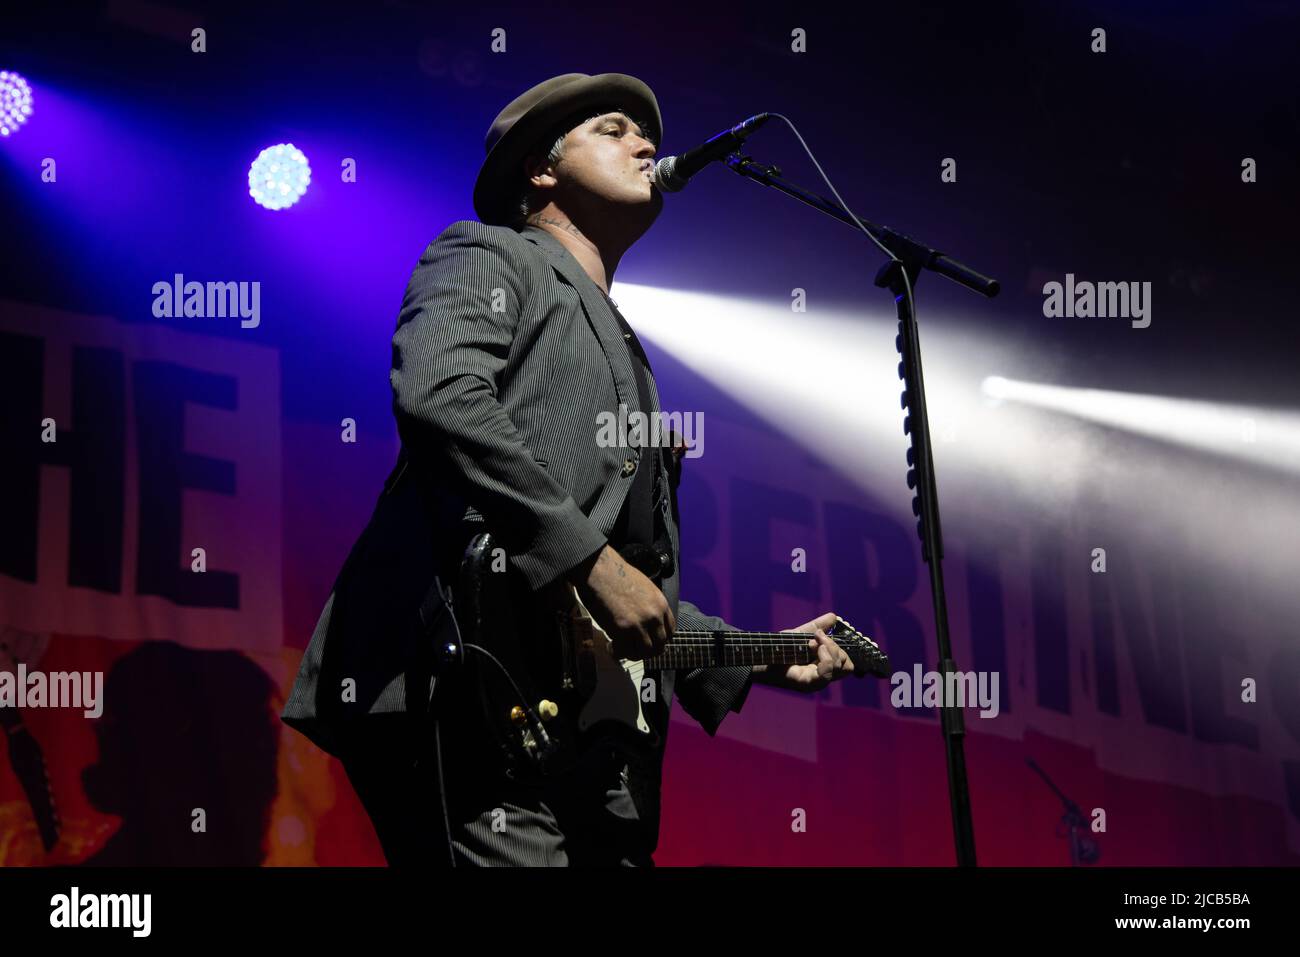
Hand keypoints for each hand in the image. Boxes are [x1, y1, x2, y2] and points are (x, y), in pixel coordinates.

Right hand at [571, 544, 673, 659]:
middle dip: (646, 650)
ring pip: (645, 652)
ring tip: (621, 649)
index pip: (670, 632)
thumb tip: (646, 621)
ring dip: (633, 654)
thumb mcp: (645, 588)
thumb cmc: (616, 575)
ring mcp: (640, 624)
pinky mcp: (623, 629)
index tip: (648, 640)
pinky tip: (611, 647)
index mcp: (661, 604)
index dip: (658, 639)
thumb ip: (650, 606)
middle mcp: (654, 616)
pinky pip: (627, 651)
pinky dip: (619, 653)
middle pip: (659, 645)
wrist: (599, 569)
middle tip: (634, 649)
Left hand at [756, 612, 852, 691]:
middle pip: (846, 664)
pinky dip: (824, 659)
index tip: (821, 636)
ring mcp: (816, 681)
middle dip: (834, 646)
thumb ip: (818, 626)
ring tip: (811, 643)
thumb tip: (835, 617)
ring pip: (840, 667)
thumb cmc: (778, 648)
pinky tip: (813, 648)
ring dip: (829, 649)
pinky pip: (826, 674)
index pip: (846, 662)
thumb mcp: (801, 634)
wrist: (760, 655)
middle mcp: (822, 676)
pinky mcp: (807, 683)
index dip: (840, 648)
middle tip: (815, 639)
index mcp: (822, 666)